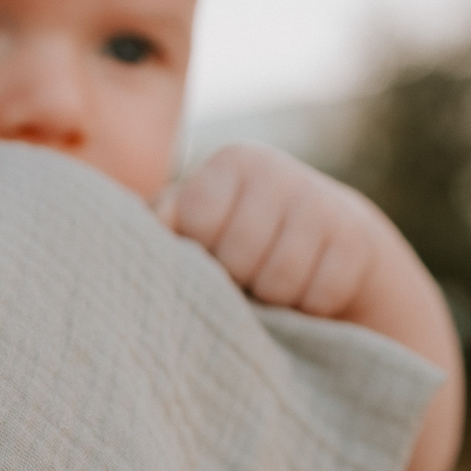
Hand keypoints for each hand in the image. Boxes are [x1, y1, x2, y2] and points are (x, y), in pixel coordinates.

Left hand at [157, 142, 387, 319]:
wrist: (326, 242)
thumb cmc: (238, 239)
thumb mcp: (195, 227)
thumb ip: (160, 227)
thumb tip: (113, 233)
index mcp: (229, 164)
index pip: (200, 221)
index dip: (203, 252)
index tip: (209, 254)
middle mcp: (277, 170)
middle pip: (240, 256)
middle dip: (238, 279)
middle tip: (244, 276)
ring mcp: (320, 201)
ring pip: (279, 280)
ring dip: (272, 298)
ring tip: (270, 284)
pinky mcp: (356, 238)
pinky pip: (318, 295)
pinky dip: (308, 306)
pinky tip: (305, 289)